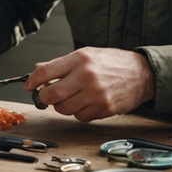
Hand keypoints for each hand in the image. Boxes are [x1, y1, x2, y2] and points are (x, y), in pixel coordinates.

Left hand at [24, 47, 155, 121]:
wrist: (142, 73)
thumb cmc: (113, 62)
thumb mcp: (87, 54)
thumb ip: (62, 63)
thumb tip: (38, 69)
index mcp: (80, 59)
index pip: (46, 71)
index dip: (32, 80)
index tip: (29, 85)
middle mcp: (86, 76)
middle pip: (52, 95)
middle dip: (45, 97)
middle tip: (46, 95)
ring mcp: (96, 94)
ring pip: (64, 109)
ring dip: (62, 106)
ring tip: (71, 97)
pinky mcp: (103, 109)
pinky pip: (80, 117)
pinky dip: (78, 112)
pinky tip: (86, 102)